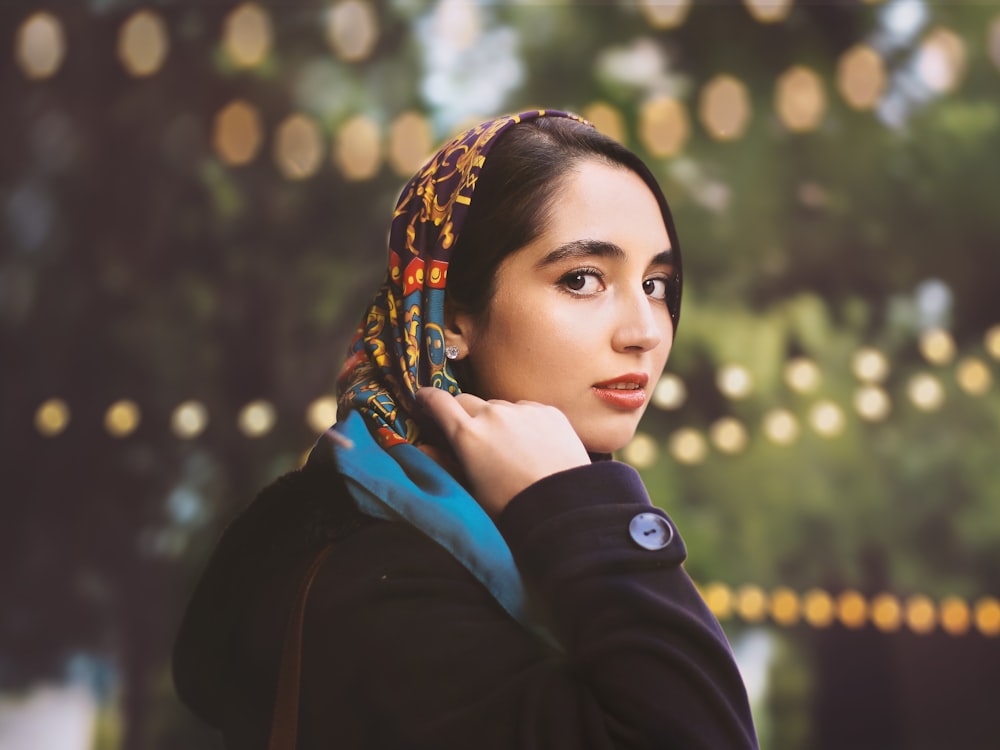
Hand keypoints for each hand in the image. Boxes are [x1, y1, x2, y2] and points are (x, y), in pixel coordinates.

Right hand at [415, 388, 589, 515]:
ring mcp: (524, 410)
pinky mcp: (549, 411)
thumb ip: (444, 465)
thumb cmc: (513, 507)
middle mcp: (494, 415)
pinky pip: (528, 410)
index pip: (439, 402)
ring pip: (499, 406)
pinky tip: (533, 446)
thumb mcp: (471, 492)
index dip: (428, 398)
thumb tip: (422, 448)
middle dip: (462, 413)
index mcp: (468, 435)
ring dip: (496, 419)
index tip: (424, 399)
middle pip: (467, 401)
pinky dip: (524, 422)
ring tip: (508, 448)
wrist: (565, 506)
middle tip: (469, 434)